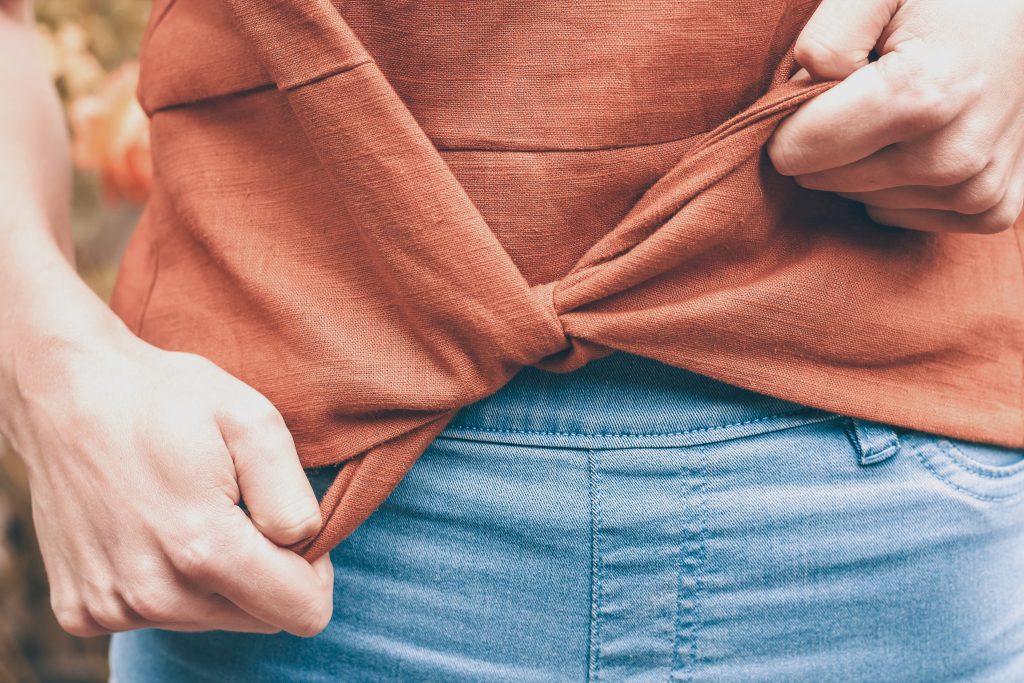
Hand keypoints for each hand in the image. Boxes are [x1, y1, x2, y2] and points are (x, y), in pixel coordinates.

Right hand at [4, 324, 332, 636]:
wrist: (64, 393)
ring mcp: (112, 608)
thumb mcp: (252, 421)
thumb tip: (306, 547)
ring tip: (188, 509)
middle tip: (236, 506)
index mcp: (203, 549)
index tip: (285, 524)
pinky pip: (159, 617)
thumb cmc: (168, 399)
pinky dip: (168, 581)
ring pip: (212, 618)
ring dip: (216, 575)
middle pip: (259, 617)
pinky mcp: (82, 610)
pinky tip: (150, 528)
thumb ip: (292, 495)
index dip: (313, 568)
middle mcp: (155, 594)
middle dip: (265, 570)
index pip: (302, 611)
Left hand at [767, 0, 1023, 233]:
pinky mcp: (991, 208)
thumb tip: (800, 97)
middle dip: (829, 136)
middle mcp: (953, 156)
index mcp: (921, 96)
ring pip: (860, 198)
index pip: (797, 150)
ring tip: (901, 109)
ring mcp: (977, 189)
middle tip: (865, 90)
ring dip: (862, 161)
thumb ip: (826, 38)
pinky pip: (901, 216)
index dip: (789, 116)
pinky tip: (919, 142)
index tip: (814, 86)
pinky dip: (896, 186)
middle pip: (824, 179)